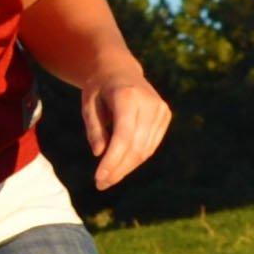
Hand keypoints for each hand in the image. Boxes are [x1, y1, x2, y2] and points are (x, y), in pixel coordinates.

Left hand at [82, 67, 170, 193]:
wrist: (119, 70)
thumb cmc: (98, 88)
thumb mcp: (88, 104)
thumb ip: (94, 128)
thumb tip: (100, 154)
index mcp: (128, 96)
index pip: (124, 136)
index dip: (112, 161)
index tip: (99, 179)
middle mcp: (149, 102)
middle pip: (136, 146)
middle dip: (118, 169)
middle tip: (101, 184)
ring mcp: (160, 109)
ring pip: (145, 149)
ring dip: (126, 168)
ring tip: (108, 178)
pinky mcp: (164, 115)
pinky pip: (150, 145)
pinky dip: (135, 159)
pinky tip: (121, 166)